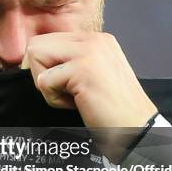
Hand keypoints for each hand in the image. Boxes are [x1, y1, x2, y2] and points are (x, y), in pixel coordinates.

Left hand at [21, 32, 156, 128]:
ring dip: (47, 85)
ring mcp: (89, 51)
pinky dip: (55, 100)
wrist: (138, 131)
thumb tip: (33, 60)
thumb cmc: (113, 112)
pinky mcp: (83, 69)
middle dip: (40, 73)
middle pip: (36, 45)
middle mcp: (93, 39)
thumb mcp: (92, 75)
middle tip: (66, 93)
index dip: (46, 67)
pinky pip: (43, 81)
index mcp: (96, 39)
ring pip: (35, 56)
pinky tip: (79, 105)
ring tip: (74, 98)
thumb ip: (70, 62)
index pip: (48, 40)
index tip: (66, 86)